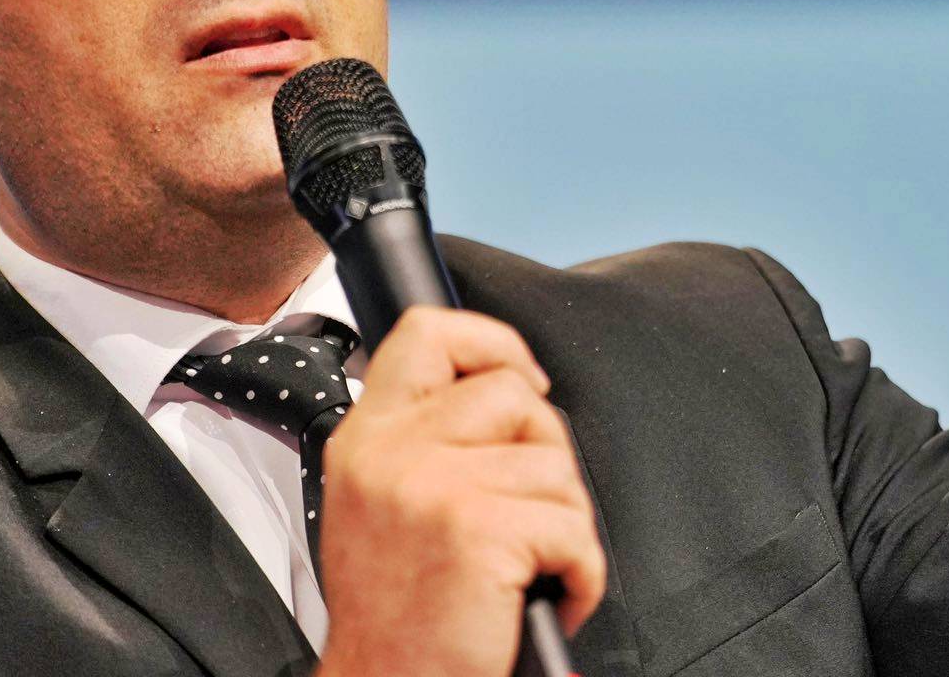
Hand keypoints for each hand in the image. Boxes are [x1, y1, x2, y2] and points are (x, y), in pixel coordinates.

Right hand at [312, 307, 605, 676]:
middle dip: (546, 453)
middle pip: (514, 393)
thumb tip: (510, 391)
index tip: (524, 377)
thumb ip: (426, 440)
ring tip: (527, 568)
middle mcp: (392, 452)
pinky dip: (581, 573)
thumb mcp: (381, 504)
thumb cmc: (397, 614)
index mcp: (367, 439)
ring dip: (564, 525)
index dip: (493, 341)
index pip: (428, 334)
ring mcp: (433, 486)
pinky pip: (574, 528)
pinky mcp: (478, 529)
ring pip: (555, 466)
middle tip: (529, 513)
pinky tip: (548, 595)